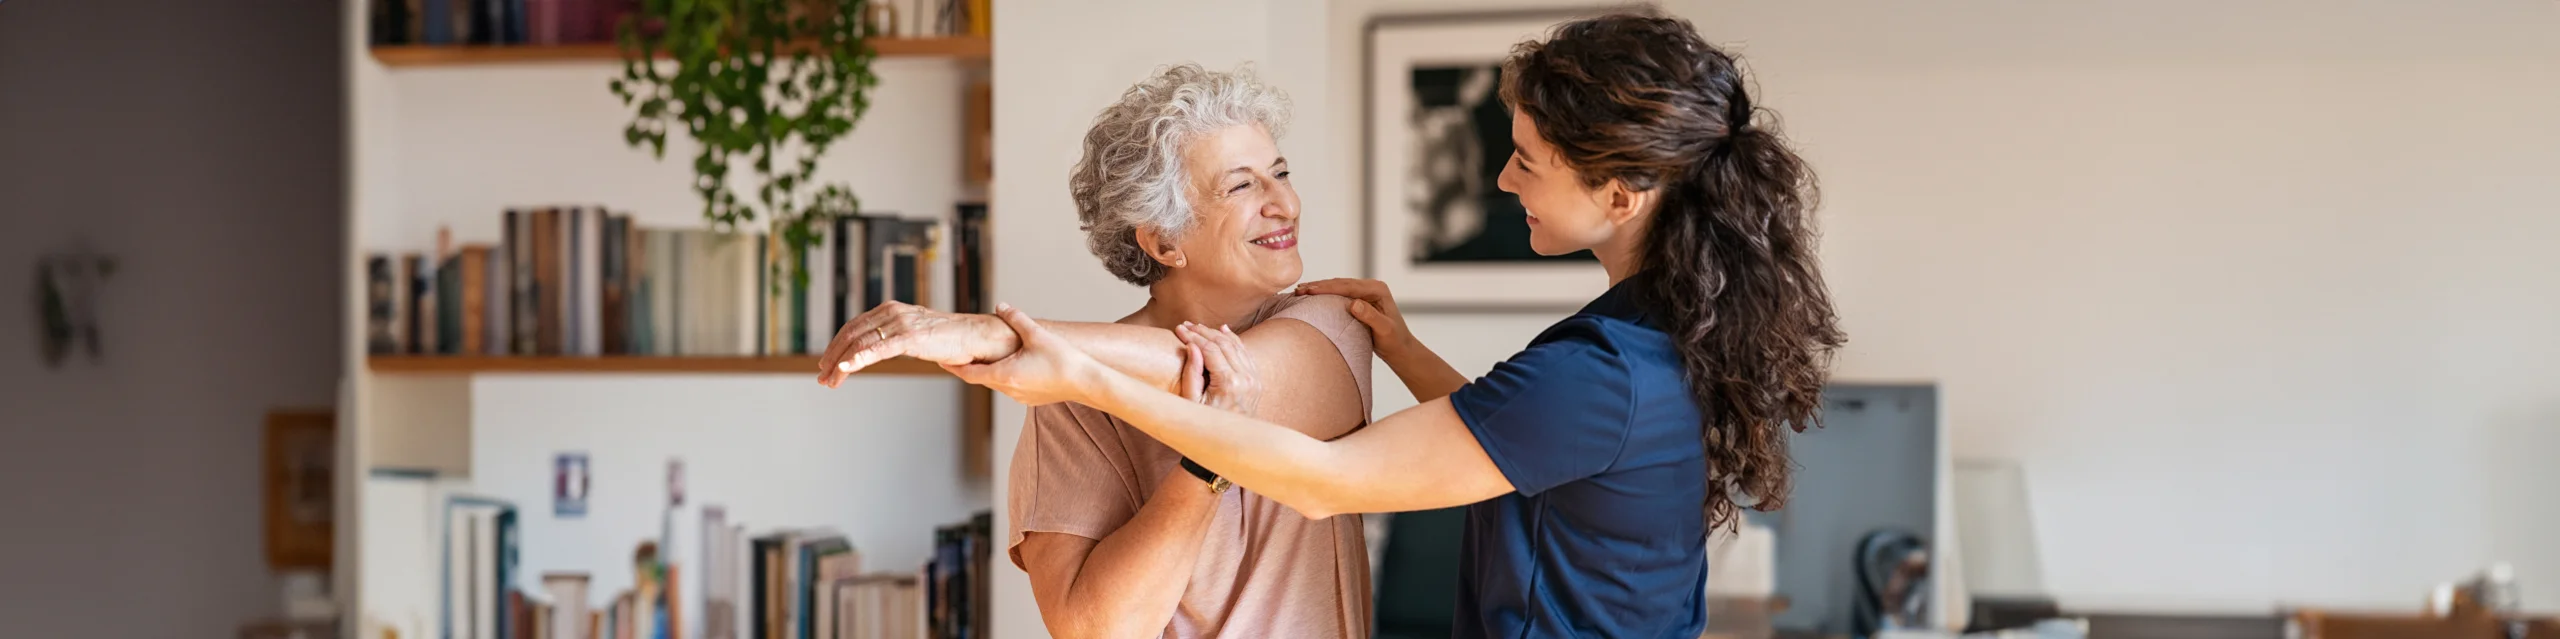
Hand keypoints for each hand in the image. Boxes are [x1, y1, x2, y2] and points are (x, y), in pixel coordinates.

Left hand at [819, 301, 1020, 387]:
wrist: (976, 336)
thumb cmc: (949, 339)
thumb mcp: (914, 335)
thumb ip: (895, 339)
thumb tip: (877, 352)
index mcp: (890, 309)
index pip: (854, 327)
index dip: (836, 346)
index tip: (827, 365)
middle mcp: (892, 312)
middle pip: (851, 334)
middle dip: (833, 358)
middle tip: (823, 378)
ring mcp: (901, 323)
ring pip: (860, 344)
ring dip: (841, 365)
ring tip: (831, 381)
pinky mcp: (910, 336)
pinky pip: (878, 349)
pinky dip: (858, 359)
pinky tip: (846, 369)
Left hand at [943, 304, 1104, 406]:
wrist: (1087, 382)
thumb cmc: (1063, 360)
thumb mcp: (1036, 334)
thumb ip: (1016, 318)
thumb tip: (1002, 306)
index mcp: (1004, 374)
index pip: (969, 373)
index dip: (953, 367)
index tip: (942, 361)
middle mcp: (1008, 389)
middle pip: (981, 378)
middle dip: (970, 367)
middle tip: (959, 356)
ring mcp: (1020, 397)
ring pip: (997, 383)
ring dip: (989, 372)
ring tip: (985, 359)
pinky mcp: (1031, 399)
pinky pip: (1011, 387)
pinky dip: (1005, 376)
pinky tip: (1013, 366)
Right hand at [1175, 321, 1258, 417]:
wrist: (1229, 444)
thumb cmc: (1205, 425)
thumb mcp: (1191, 402)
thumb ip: (1192, 373)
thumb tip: (1192, 346)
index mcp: (1229, 383)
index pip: (1210, 349)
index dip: (1193, 337)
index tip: (1179, 329)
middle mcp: (1245, 378)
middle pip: (1223, 344)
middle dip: (1203, 332)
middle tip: (1186, 325)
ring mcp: (1254, 379)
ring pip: (1236, 346)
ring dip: (1217, 334)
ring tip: (1198, 327)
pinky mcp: (1256, 381)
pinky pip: (1245, 354)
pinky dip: (1234, 340)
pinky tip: (1223, 330)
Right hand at [1293, 278, 1417, 358]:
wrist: (1400, 348)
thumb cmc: (1395, 341)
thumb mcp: (1385, 330)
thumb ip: (1371, 317)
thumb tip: (1353, 303)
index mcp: (1378, 289)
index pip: (1348, 286)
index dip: (1327, 288)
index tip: (1310, 291)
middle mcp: (1371, 287)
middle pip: (1340, 283)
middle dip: (1319, 286)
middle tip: (1299, 289)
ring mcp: (1365, 292)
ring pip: (1338, 287)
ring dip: (1319, 288)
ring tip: (1300, 291)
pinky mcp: (1359, 300)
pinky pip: (1339, 294)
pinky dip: (1324, 295)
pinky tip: (1311, 297)